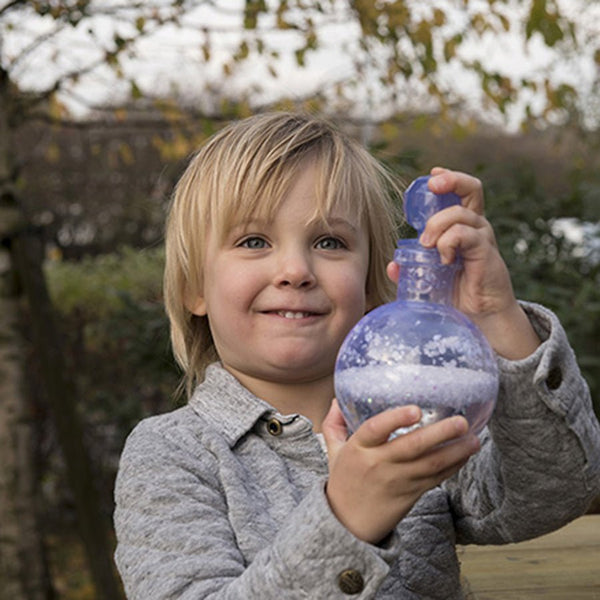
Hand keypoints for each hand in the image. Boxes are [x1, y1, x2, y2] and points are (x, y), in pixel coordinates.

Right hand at [322, 399, 479, 543]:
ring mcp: (397, 481)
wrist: (347, 524)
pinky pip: (436, 479)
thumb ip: (334, 424)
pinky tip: (466, 454)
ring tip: (474, 439)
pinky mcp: (411, 495)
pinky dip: (453, 466)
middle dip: (439, 434)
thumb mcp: (333, 452)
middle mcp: (379, 464)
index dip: (395, 419)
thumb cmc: (343, 482)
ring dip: (455, 452)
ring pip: (430, 465)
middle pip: (411, 447)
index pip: (374, 430)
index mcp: (358, 449)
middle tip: (461, 422)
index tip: (415, 409)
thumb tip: (337, 399)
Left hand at [387, 167, 539, 359]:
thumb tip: (391, 266)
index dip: (447, 180)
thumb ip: (411, 270)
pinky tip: (443, 260)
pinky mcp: (486, 253)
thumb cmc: (457, 298)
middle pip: (472, 189)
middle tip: (433, 186)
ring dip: (438, 224)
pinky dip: (448, 242)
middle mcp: (475, 228)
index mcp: (462, 229)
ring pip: (461, 213)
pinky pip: (466, 234)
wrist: (481, 320)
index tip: (430, 177)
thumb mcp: (428, 280)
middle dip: (451, 181)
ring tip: (428, 246)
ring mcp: (482, 239)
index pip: (460, 194)